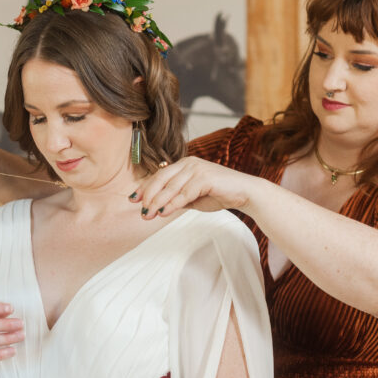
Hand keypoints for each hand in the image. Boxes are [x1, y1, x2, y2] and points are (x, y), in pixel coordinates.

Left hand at [131, 157, 254, 218]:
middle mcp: (189, 163)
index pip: (159, 175)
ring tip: (148, 214)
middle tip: (141, 212)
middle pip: (161, 179)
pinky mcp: (205, 177)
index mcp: (184, 165)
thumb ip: (177, 199)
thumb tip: (157, 207)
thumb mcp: (193, 198)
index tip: (133, 199)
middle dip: (149, 196)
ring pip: (171, 187)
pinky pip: (184, 193)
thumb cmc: (220, 194)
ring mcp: (197, 169)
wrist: (245, 193)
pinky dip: (172, 203)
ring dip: (157, 202)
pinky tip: (164, 212)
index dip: (145, 187)